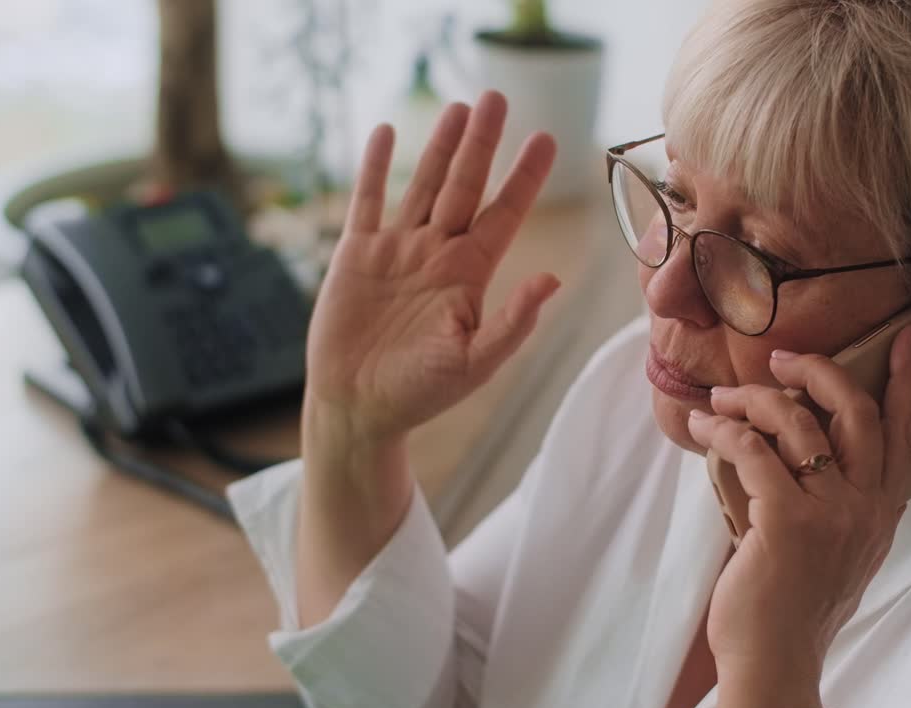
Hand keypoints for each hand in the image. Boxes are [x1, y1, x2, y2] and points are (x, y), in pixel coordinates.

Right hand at [303, 91, 558, 479]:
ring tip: (458, 106)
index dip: (524, 177)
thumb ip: (512, 323)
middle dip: (481, 142)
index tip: (547, 139)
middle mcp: (437, 254)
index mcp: (469, 276)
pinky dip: (375, 168)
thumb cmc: (419, 394)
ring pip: (422, 185)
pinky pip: (367, 202)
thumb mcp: (473, 363)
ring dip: (440, 146)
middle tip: (497, 96)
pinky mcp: (357, 257)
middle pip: (465, 186)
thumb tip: (553, 280)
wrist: (357, 409)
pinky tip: (385, 134)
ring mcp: (397, 251)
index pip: (504, 214)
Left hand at [686, 325, 910, 703]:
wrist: (777, 662)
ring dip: (752, 399)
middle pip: (856, 411)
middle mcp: (866, 507)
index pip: (904, 432)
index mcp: (883, 511)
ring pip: (797, 422)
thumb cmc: (795, 606)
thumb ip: (841, 503)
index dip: (907, 381)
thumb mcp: (841, 551)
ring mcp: (831, 514)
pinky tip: (704, 424)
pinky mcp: (786, 521)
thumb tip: (803, 449)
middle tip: (781, 359)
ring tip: (722, 397)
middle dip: (818, 371)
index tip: (907, 339)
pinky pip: (753, 450)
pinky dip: (723, 429)